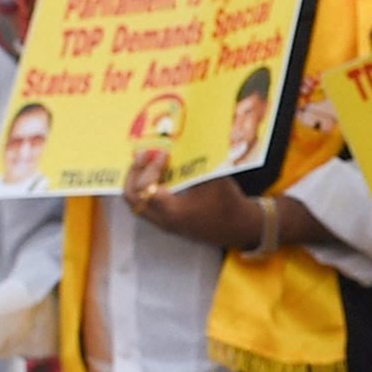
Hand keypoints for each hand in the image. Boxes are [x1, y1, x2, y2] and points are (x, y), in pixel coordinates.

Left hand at [124, 158, 273, 251]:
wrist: (239, 228)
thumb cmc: (228, 203)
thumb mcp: (214, 179)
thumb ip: (195, 163)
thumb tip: (179, 144)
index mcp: (174, 210)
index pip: (146, 188)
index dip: (150, 168)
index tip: (162, 154)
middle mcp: (164, 219)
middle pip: (132, 196)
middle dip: (133, 173)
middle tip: (142, 156)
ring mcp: (164, 224)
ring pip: (135, 202)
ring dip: (137, 181)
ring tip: (146, 163)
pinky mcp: (167, 224)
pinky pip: (145, 205)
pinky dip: (145, 189)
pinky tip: (158, 175)